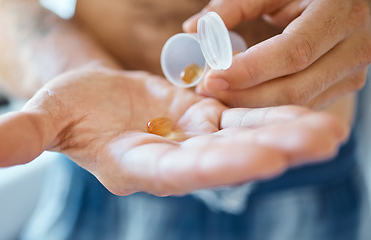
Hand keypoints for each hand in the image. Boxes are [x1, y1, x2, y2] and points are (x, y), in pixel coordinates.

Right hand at [0, 68, 347, 195]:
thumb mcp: (46, 116)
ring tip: (333, 130)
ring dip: (285, 130)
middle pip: (224, 154)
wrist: (95, 98)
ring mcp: (192, 135)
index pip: (177, 169)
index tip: (264, 159)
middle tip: (323, 142)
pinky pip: (241, 111)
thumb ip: (26, 135)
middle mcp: (172, 155)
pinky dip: (271, 109)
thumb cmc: (69, 107)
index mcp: (135, 164)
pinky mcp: (203, 114)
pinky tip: (309, 106)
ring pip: (242, 132)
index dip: (217, 164)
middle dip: (270, 147)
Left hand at [184, 0, 370, 108]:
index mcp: (339, 12)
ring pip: (298, 103)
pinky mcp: (346, 84)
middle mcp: (355, 46)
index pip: (293, 53)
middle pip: (294, 88)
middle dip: (244, 96)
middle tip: (207, 91)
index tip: (210, 79)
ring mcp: (353, 70)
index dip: (249, 70)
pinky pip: (303, 103)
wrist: (347, 1)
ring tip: (220, 95)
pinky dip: (269, 105)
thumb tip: (194, 28)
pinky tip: (244, 96)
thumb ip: (235, 6)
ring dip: (253, 105)